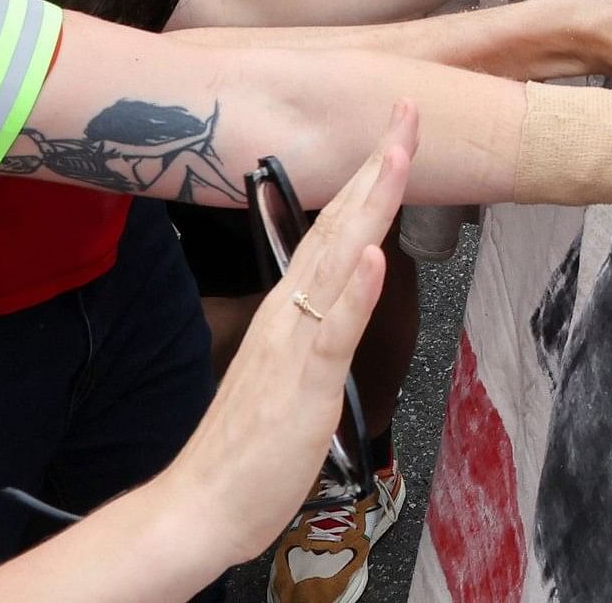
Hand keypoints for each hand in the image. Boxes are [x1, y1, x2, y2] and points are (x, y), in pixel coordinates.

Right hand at [149, 102, 405, 574]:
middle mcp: (291, 311)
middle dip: (379, 165)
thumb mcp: (295, 368)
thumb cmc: (251, 443)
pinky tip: (370, 256)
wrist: (204, 501)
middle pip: (341, 224)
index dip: (370, 177)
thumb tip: (342, 288)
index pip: (337, 227)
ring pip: (338, 259)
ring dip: (370, 204)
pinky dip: (354, 291)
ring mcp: (296, 342)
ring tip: (397, 155)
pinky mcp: (304, 382)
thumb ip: (319, 324)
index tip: (398, 131)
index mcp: (292, 307)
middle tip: (407, 111)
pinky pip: (333, 331)